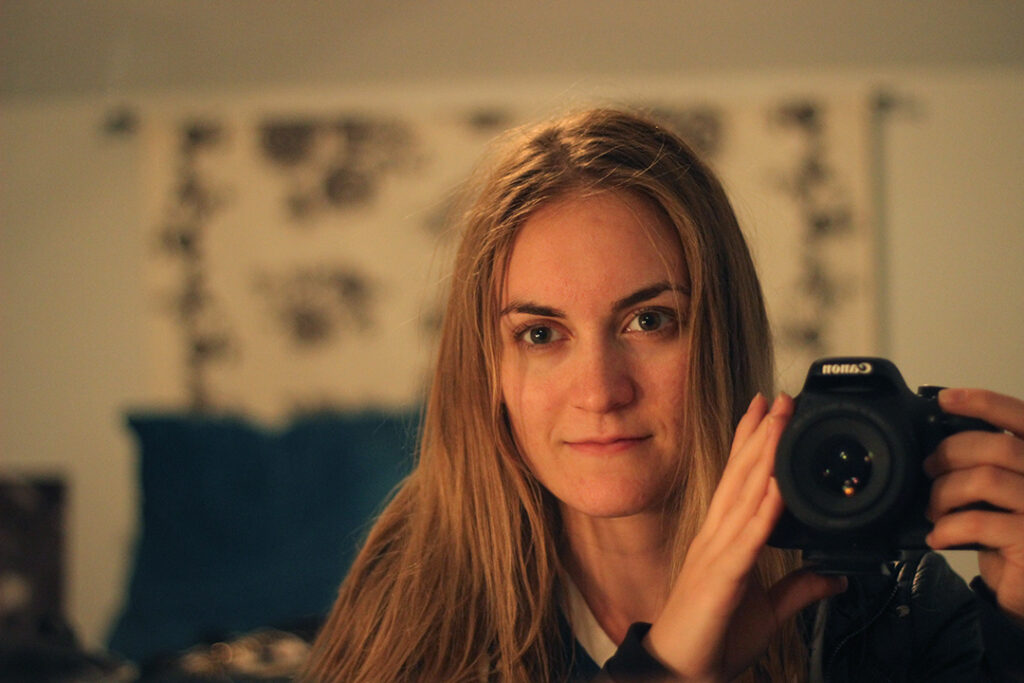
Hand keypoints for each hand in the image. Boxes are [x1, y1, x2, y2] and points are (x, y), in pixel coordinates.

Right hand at [643, 394, 845, 680]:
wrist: (682, 670)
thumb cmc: (714, 639)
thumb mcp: (768, 611)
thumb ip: (799, 588)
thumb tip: (833, 575)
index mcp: (722, 540)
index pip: (737, 481)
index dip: (750, 443)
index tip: (764, 411)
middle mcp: (716, 537)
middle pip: (740, 476)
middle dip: (759, 434)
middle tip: (776, 397)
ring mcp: (717, 553)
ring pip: (743, 495)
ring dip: (762, 455)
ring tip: (777, 421)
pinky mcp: (724, 577)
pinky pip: (749, 536)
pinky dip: (763, 507)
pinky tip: (776, 482)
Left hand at [924, 388, 1023, 626]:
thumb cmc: (1011, 534)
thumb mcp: (1002, 494)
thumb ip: (987, 466)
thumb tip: (938, 446)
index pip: (1022, 418)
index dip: (984, 403)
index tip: (945, 399)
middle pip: (997, 447)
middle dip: (950, 453)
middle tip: (929, 469)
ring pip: (983, 480)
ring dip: (945, 492)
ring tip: (934, 508)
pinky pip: (977, 522)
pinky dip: (948, 527)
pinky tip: (939, 536)